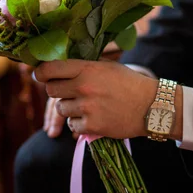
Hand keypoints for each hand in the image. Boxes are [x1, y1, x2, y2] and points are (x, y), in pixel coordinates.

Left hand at [34, 60, 159, 138]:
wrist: (152, 107)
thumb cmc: (129, 84)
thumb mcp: (107, 67)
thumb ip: (82, 66)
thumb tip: (56, 66)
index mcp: (87, 68)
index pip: (50, 68)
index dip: (41, 72)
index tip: (40, 75)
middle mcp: (84, 86)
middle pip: (51, 90)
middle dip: (58, 91)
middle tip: (71, 92)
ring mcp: (87, 107)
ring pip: (61, 109)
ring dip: (70, 109)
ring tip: (88, 106)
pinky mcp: (92, 126)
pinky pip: (72, 126)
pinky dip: (80, 125)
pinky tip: (94, 118)